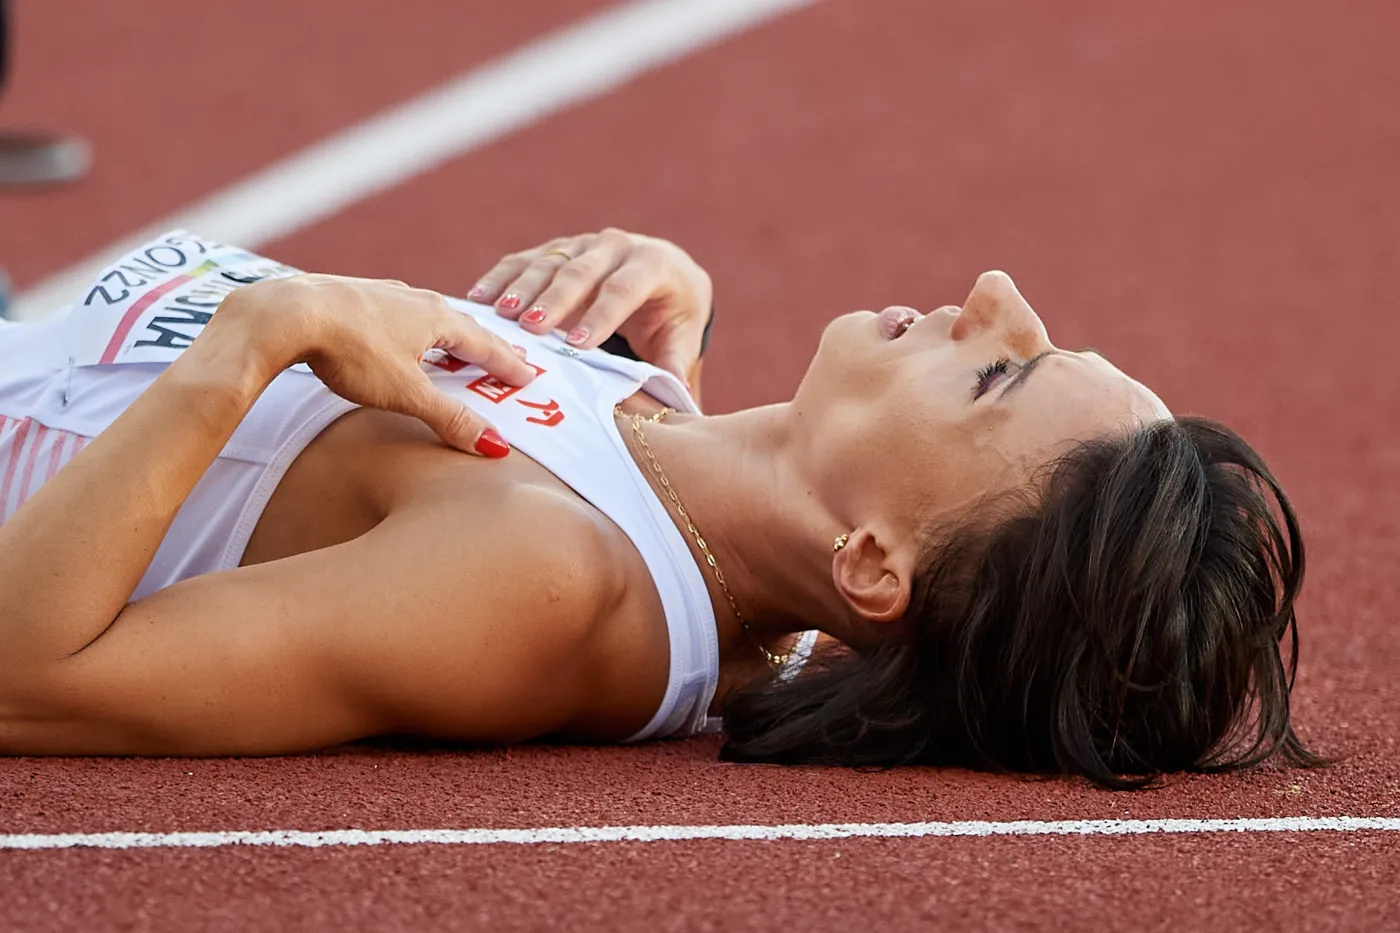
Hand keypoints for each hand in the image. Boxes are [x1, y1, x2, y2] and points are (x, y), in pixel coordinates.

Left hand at [225, 274, 536, 456]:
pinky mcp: (353, 297)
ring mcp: (382, 294)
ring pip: (426, 315)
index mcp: (438, 318)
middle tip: (502, 360)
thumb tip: (495, 446)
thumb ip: (450, 419)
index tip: (529, 376)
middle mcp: (415, 299)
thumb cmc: (350, 350)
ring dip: (446, 334)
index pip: (486, 344)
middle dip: (483, 346)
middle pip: (460, 325)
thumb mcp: (407, 393)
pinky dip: (412, 328)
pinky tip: (399, 334)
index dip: (509, 364)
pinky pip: (397, 313)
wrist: (285, 315)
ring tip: (455, 347)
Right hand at [467, 228, 712, 386]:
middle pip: (581, 272)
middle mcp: (616, 246)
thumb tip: (674, 393)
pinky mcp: (557, 249)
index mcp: (652, 264)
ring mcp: (582, 244)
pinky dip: (500, 278)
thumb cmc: (673, 312)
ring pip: (548, 263)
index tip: (578, 346)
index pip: (623, 290)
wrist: (665, 272)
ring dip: (521, 289)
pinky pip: (524, 260)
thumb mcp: (682, 336)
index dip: (600, 316)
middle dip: (554, 300)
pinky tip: (478, 299)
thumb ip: (676, 362)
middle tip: (531, 328)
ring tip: (499, 315)